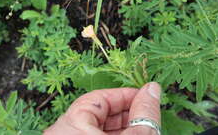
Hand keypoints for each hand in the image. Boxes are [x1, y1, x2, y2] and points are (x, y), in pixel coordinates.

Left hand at [44, 82, 160, 134]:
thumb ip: (143, 114)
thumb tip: (153, 88)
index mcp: (69, 126)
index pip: (101, 98)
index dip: (128, 95)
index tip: (148, 95)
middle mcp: (64, 133)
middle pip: (101, 113)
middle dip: (129, 112)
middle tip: (150, 114)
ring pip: (101, 128)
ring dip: (125, 127)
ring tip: (145, 128)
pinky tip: (132, 134)